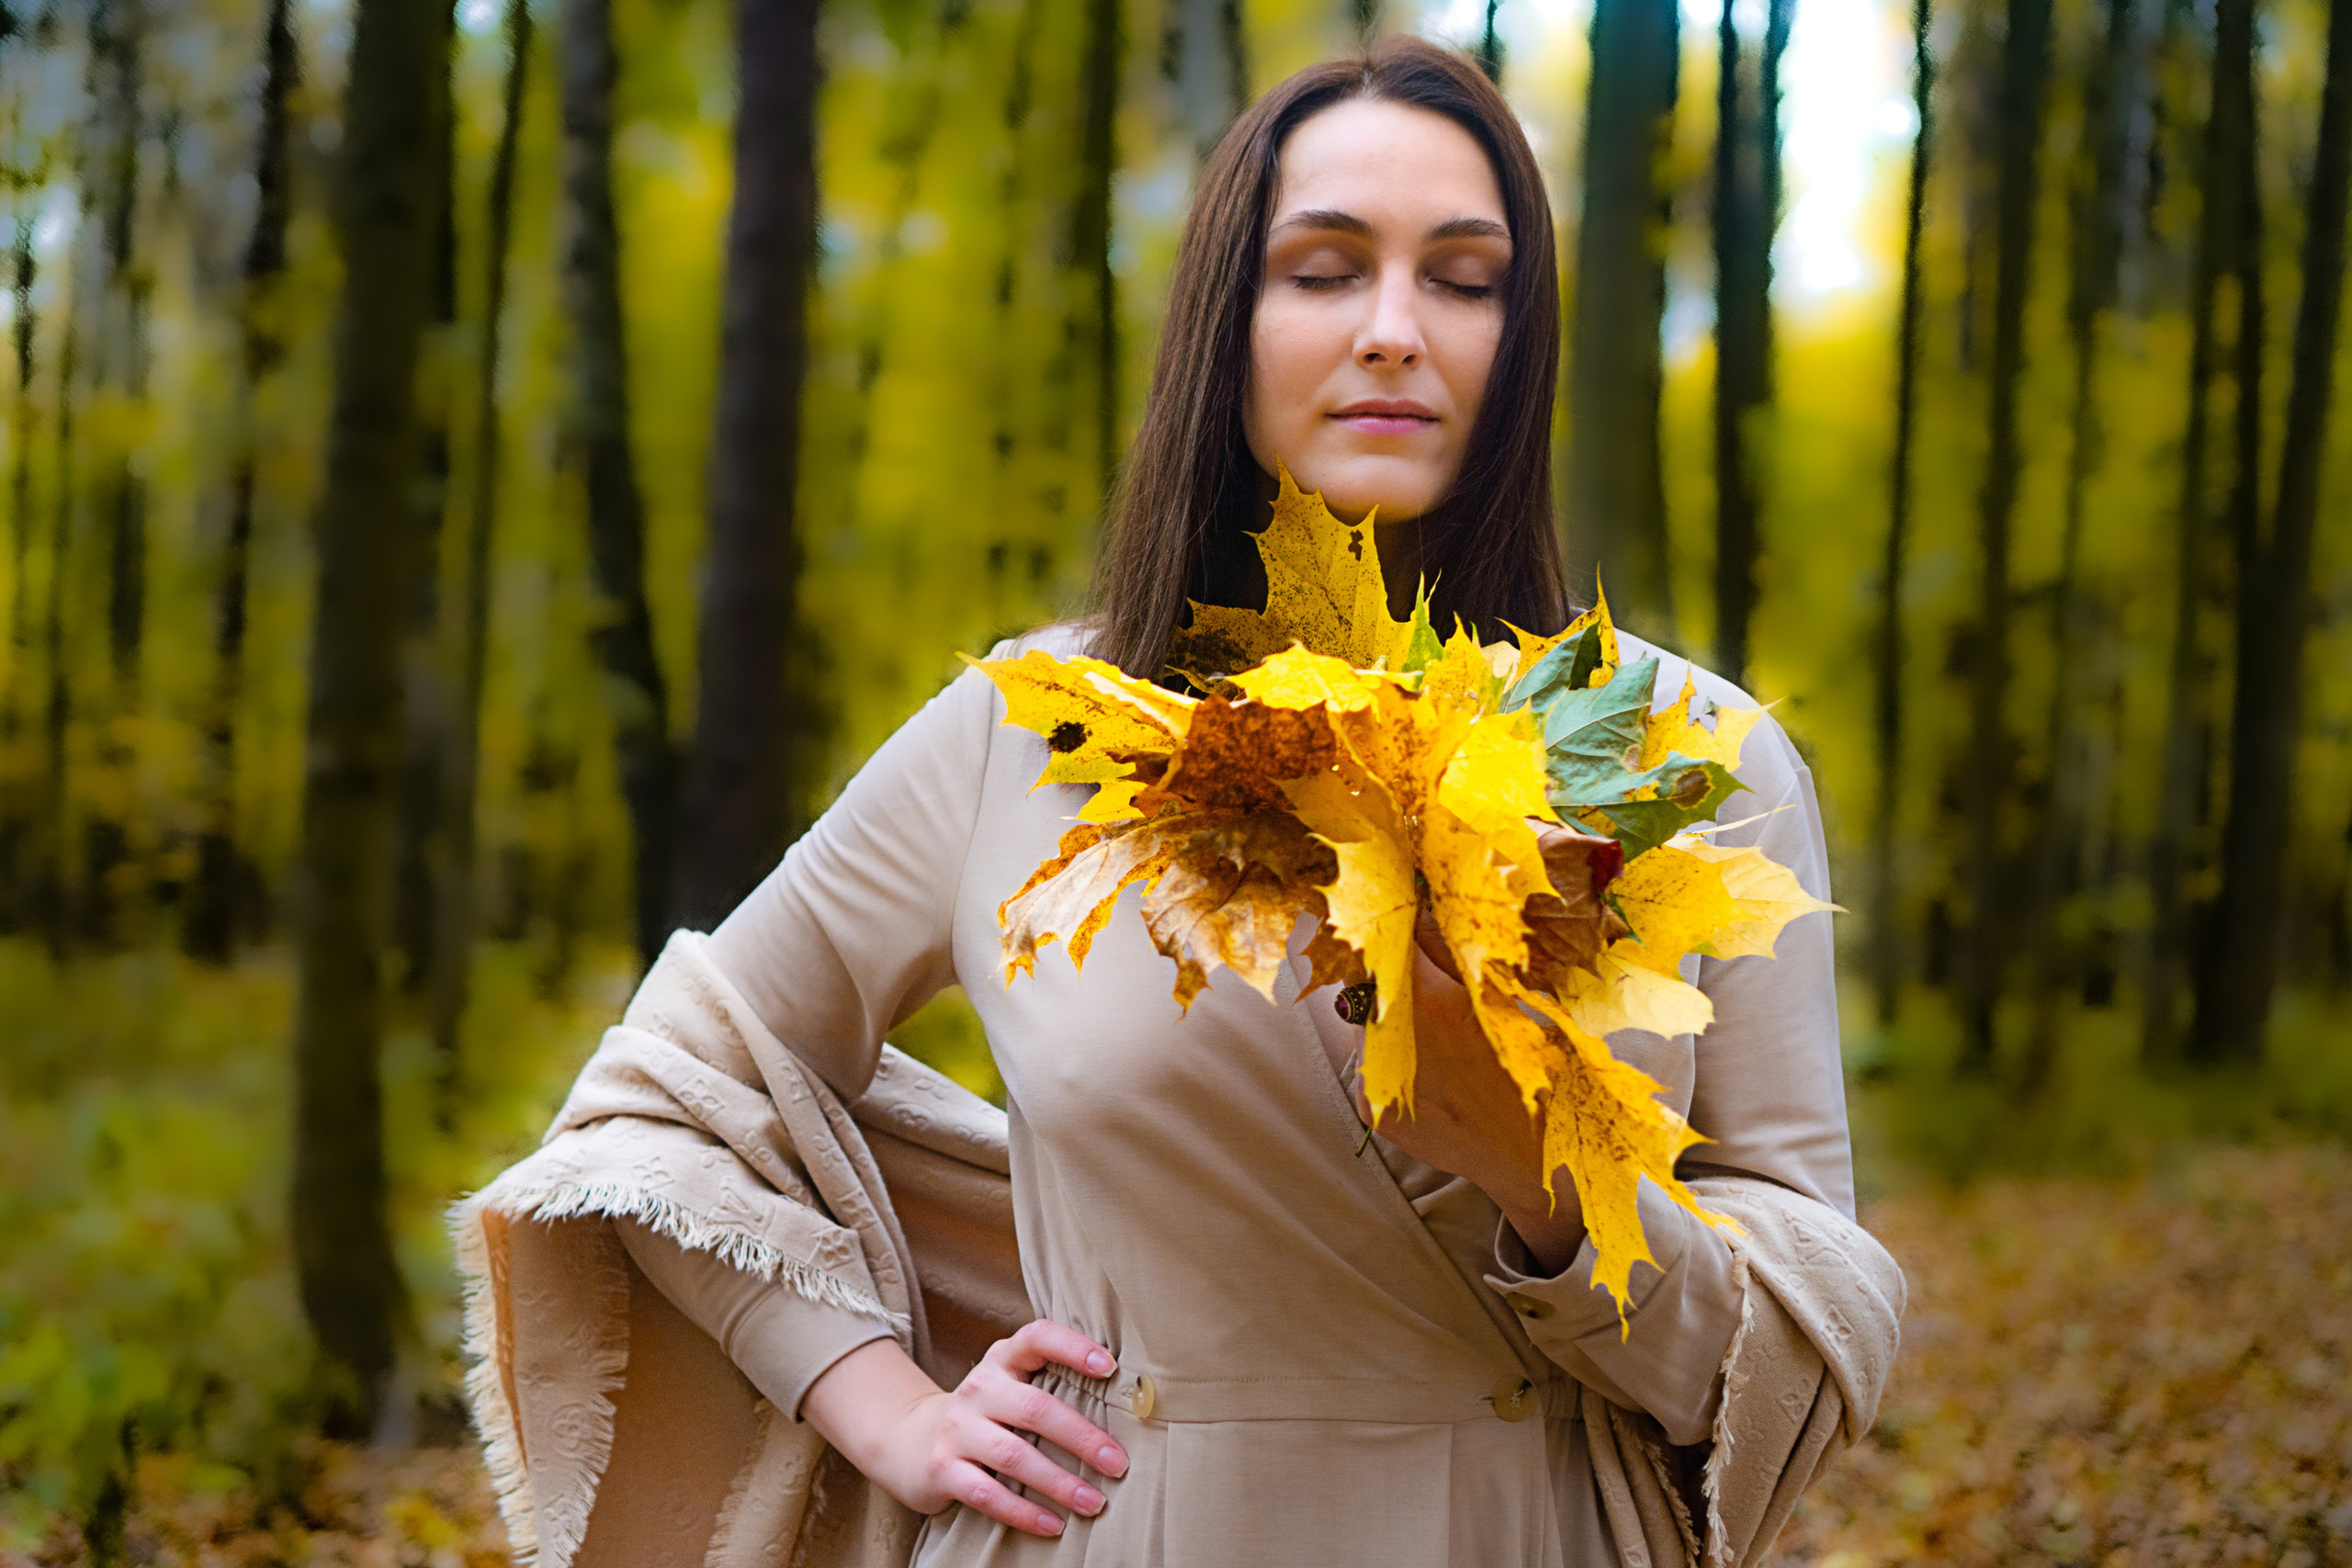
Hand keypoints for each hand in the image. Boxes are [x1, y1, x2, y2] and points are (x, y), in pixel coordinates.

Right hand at [800, 1321, 1130, 1538]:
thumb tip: (1127, 1403)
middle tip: (1118, 1463)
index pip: (1036, 1338)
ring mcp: (958, 1429)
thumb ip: (1052, 1384)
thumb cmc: (985, 1413)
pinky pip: (987, 1493)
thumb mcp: (1010, 1386)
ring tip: (1094, 1502)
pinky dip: (1023, 1512)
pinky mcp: (943, 1469)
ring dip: (1059, 1482)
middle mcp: (979, 1389)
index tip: (1109, 1366)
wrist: (909, 1439)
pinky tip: (1052, 1525)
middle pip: (1035, 1408)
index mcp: (1003, 1361)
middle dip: (1081, 1438)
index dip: (1072, 1347)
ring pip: (1014, 1455)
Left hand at [1338, 906, 1589, 1274]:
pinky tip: (1439, 1072)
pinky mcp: (1373, 1113)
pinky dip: (1398, 1058)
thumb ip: (1455, 951)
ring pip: (1369, 1025)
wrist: (1541, 1167)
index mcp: (1428, 1007)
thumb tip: (1419, 904)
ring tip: (1444, 1034)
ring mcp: (1375, 1083)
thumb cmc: (1543, 1077)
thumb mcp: (1509, 1001)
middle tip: (1423, 970)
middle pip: (1368, 983)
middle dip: (1390, 970)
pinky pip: (1375, 1065)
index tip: (1395, 905)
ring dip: (1395, 1017)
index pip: (1384, 942)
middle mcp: (1389, 1044)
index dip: (1390, 921)